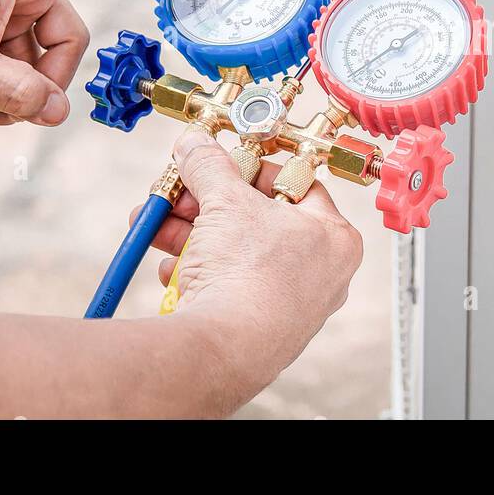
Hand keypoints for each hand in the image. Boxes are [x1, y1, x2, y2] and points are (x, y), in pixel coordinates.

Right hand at [134, 128, 362, 398]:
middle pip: (259, 220)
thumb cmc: (249, 276)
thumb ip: (210, 166)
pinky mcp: (260, 330)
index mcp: (335, 237)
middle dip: (209, 205)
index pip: (296, 184)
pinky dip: (198, 275)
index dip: (253, 169)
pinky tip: (170, 271)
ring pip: (238, 255)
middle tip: (181, 193)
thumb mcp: (225, 201)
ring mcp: (292, 305)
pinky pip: (229, 289)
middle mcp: (322, 274)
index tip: (221, 164)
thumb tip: (195, 145)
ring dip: (193, 237)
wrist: (223, 349)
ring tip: (158, 226)